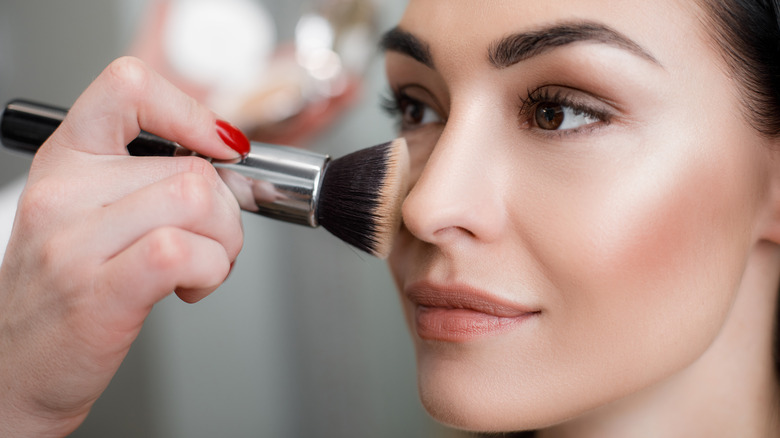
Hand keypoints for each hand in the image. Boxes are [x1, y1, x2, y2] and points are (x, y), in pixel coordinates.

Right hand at [0, 57, 244, 435]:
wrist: (15, 370)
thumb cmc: (64, 294)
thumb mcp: (90, 215)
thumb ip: (148, 179)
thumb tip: (226, 158)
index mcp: (66, 161)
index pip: (128, 86)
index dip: (190, 110)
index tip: (220, 146)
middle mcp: (64, 192)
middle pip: (193, 167)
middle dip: (228, 212)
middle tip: (210, 243)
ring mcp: (76, 241)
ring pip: (198, 200)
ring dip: (225, 242)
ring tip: (201, 267)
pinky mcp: (99, 291)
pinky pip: (185, 251)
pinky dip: (212, 270)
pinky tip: (190, 287)